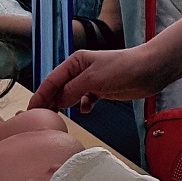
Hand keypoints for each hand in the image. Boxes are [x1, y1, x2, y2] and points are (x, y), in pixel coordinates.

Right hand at [29, 44, 159, 113]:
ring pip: (72, 96)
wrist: (150, 70)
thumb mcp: (93, 79)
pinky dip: (84, 106)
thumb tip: (58, 102)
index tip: (31, 109)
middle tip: (39, 118)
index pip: (52, 80)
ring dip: (65, 106)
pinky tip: (85, 111)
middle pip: (59, 88)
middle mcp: (81, 70)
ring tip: (57, 118)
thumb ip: (72, 90)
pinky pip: (87, 100)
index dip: (40, 95)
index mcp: (75, 62)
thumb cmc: (124, 67)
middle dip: (49, 102)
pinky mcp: (103, 90)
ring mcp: (92, 81)